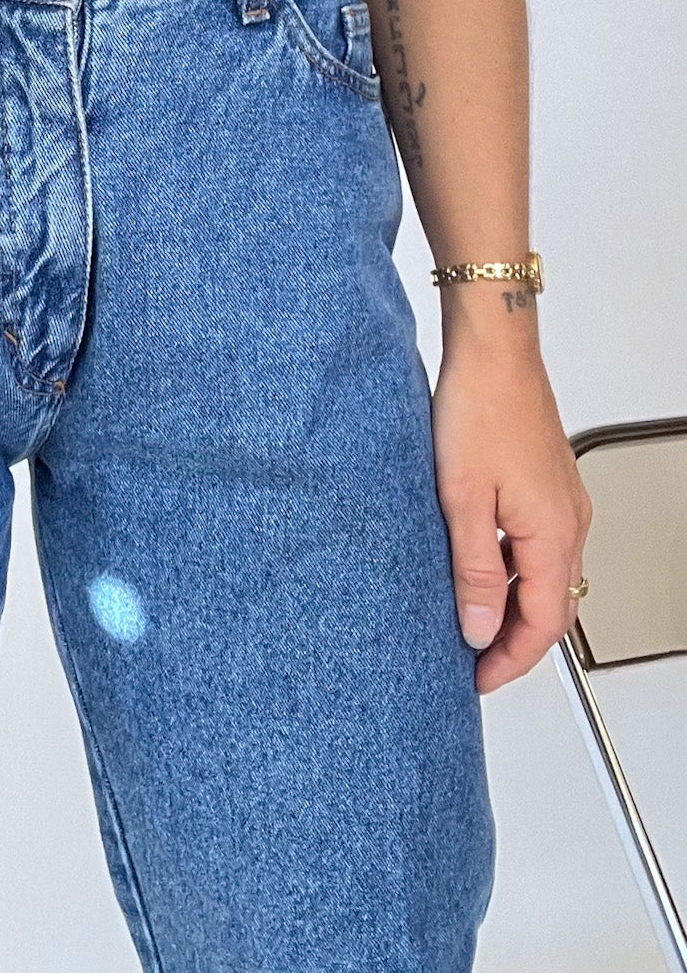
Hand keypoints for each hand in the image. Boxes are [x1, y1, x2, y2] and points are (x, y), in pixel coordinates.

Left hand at [431, 342, 591, 693]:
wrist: (494, 352)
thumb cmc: (479, 409)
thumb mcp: (460, 499)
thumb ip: (471, 570)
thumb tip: (478, 627)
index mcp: (552, 534)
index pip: (541, 625)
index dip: (509, 660)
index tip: (477, 677)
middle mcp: (569, 522)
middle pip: (550, 607)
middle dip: (514, 641)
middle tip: (473, 659)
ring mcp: (563, 502)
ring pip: (544, 576)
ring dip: (511, 603)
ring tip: (467, 615)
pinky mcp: (548, 484)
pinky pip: (537, 544)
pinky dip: (512, 568)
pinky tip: (477, 562)